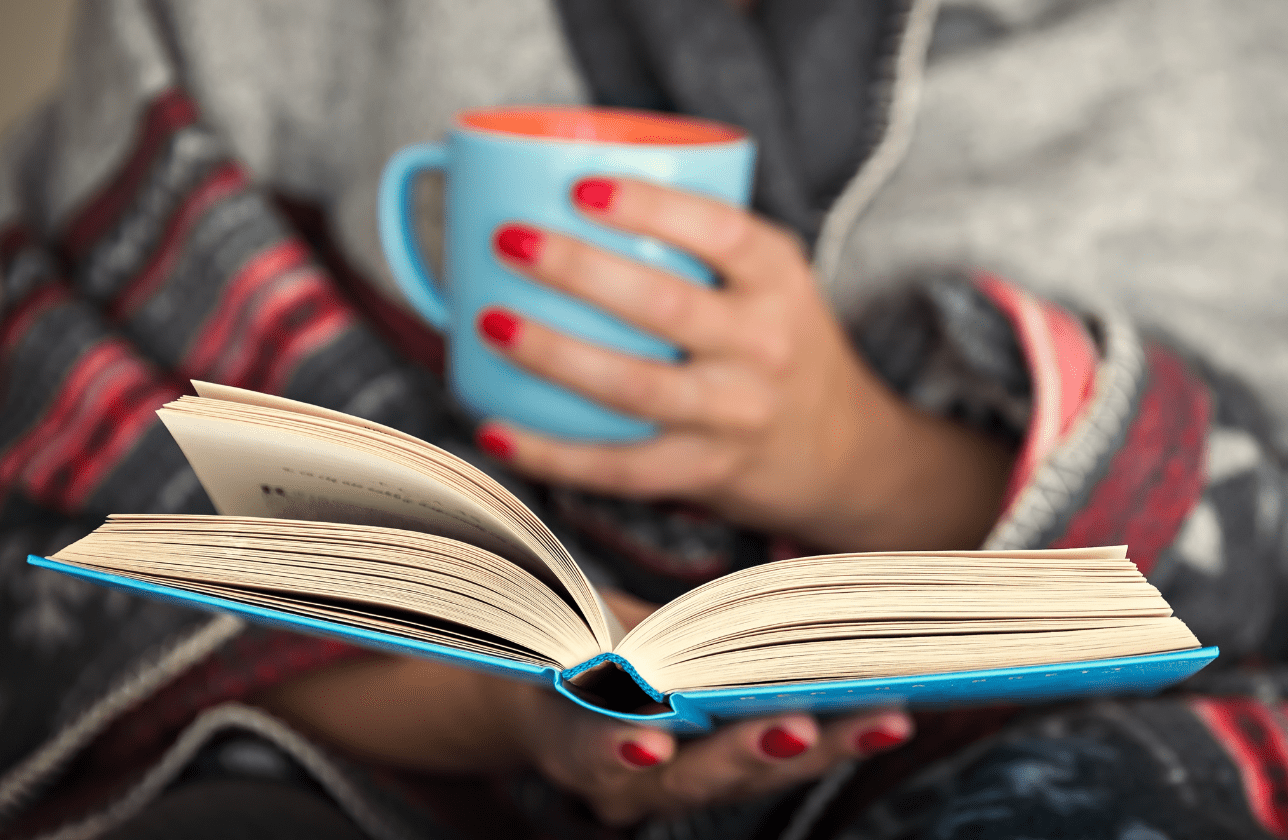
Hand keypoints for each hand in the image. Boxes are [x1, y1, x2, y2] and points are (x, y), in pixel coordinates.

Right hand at [258, 590, 912, 825]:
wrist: (533, 694)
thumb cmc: (526, 640)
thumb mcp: (521, 620)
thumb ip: (511, 586)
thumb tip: (404, 509)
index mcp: (560, 737)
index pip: (584, 751)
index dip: (614, 743)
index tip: (649, 729)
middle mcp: (620, 770)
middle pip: (688, 778)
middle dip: (745, 752)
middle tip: (803, 725)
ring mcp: (674, 775)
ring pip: (746, 774)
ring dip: (812, 745)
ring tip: (879, 714)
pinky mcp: (717, 757)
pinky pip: (774, 753)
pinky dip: (828, 731)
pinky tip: (884, 703)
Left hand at [474, 177, 1011, 551]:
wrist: (842, 449)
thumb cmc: (778, 342)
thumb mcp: (770, 278)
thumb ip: (698, 240)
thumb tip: (560, 181)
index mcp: (778, 279)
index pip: (721, 232)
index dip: (650, 207)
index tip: (581, 187)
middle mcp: (764, 345)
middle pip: (664, 305)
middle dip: (577, 270)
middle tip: (508, 240)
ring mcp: (735, 413)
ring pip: (634, 387)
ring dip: (553, 354)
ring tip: (489, 321)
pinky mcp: (705, 471)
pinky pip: (619, 466)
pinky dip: (551, 452)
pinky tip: (496, 428)